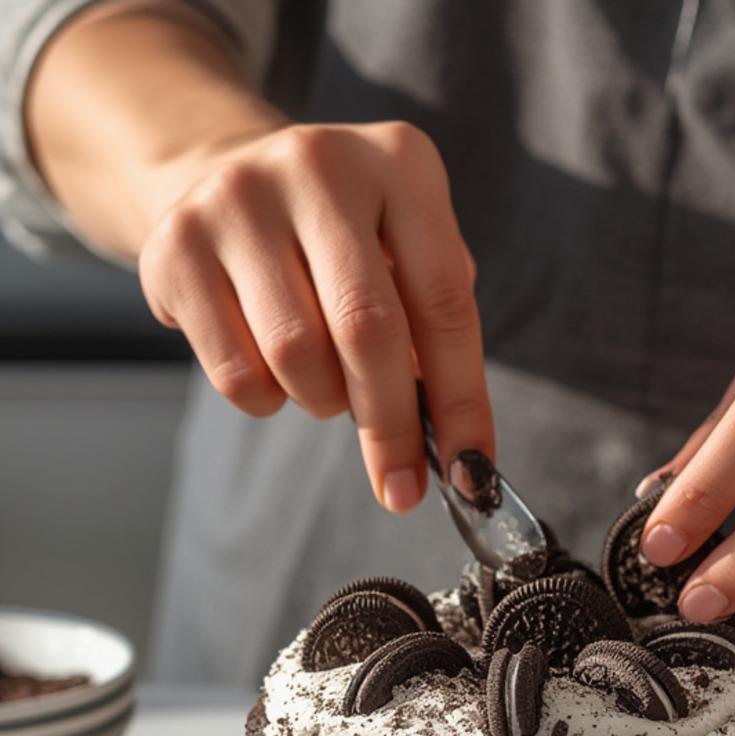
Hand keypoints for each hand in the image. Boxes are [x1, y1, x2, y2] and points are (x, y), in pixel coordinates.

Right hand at [138, 122, 491, 511]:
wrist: (224, 179)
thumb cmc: (342, 241)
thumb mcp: (406, 253)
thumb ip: (434, 332)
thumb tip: (458, 450)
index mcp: (399, 164)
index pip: (444, 304)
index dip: (462, 401)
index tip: (471, 474)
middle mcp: (319, 165)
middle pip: (367, 330)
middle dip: (391, 426)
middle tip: (401, 485)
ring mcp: (238, 198)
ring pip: (296, 357)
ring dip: (322, 401)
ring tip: (325, 382)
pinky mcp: (176, 246)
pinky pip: (237, 374)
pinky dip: (267, 400)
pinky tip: (271, 367)